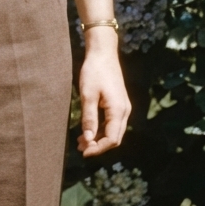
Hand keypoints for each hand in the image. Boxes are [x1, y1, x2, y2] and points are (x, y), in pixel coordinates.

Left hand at [77, 40, 130, 156]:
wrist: (103, 53)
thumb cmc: (94, 72)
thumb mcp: (88, 95)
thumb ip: (89, 118)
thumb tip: (88, 139)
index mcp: (118, 110)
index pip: (112, 139)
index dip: (98, 148)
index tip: (84, 152)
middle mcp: (124, 110)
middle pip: (114, 137)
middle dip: (98, 145)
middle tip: (81, 149)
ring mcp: (122, 107)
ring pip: (113, 130)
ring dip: (98, 138)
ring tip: (80, 142)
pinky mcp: (118, 103)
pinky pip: (111, 122)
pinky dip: (100, 129)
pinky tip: (87, 131)